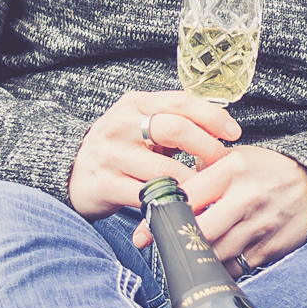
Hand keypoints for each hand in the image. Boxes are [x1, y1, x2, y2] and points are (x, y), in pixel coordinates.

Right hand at [70, 91, 237, 218]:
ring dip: (193, 182)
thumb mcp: (142, 125)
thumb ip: (175, 123)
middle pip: (175, 129)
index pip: (181, 102)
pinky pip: (146, 197)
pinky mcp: (105, 185)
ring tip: (209, 189)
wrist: (73, 172)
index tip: (234, 133)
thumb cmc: (120, 147)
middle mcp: (121, 125)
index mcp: (136, 104)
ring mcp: (111, 155)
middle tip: (222, 163)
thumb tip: (220, 130)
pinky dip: (170, 202)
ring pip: (164, 169)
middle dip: (207, 147)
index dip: (212, 116)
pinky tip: (184, 205)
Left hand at [130, 145, 306, 268]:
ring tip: (185, 257)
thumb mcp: (235, 157)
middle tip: (161, 249)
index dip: (160, 219)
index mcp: (233, 169)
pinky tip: (213, 263)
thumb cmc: (264, 170)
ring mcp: (262, 224)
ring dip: (197, 260)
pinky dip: (221, 268)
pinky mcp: (273, 247)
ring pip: (216, 254)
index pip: (187, 198)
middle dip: (176, 245)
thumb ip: (202, 171)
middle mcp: (247, 197)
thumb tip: (164, 189)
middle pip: (200, 232)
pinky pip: (237, 267)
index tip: (142, 233)